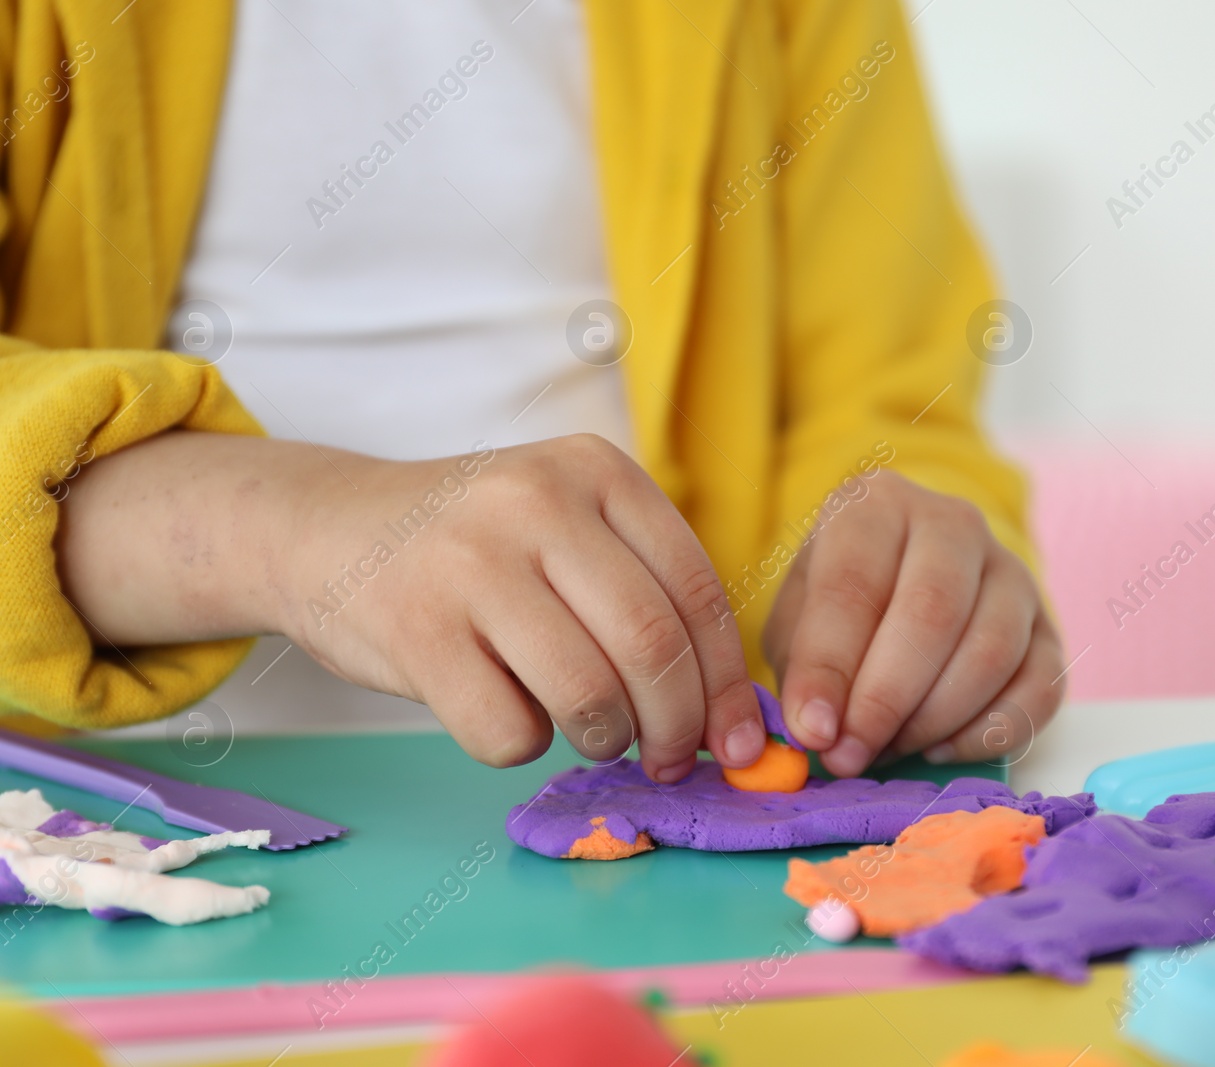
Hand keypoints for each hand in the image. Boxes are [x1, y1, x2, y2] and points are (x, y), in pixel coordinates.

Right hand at [56, 432, 761, 778]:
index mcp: (596, 470)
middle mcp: (537, 502)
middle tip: (671, 760)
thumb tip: (726, 711)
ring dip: (606, 740)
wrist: (324, 529)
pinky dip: (522, 746)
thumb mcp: (564, 521)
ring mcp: (471, 563)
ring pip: (588, 695)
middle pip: (651, 645)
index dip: (727, 683)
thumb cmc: (472, 545)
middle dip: (678, 727)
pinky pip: (508, 731)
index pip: (697, 590)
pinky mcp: (416, 631)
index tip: (738, 741)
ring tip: (594, 735)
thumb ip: (642, 588)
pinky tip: (507, 713)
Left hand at [762, 471, 1063, 776]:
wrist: (902, 588)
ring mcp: (1012, 572)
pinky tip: (941, 747)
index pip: (854, 584)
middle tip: (850, 754)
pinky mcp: (1050, 628)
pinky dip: (989, 732)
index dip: (830, 666)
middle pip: (932, 613)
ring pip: (991, 652)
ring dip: (933, 720)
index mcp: (877, 505)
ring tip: (887, 748)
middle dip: (885, 700)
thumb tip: (819, 731)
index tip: (815, 731)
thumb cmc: (840, 608)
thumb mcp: (797, 622)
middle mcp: (954, 523)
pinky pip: (1040, 688)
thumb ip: (803, 669)